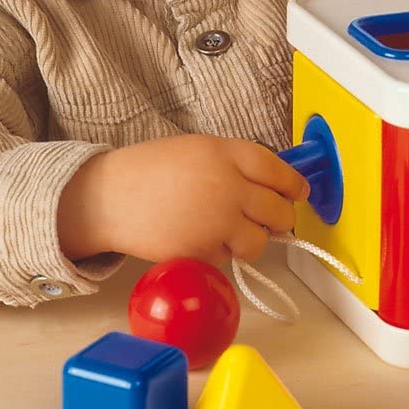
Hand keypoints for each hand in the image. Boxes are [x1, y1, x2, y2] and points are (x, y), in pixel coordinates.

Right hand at [57, 134, 309, 264]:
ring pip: (259, 242)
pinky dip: (219, 253)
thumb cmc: (151, 171)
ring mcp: (216, 222)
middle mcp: (227, 187)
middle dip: (279, 218)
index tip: (299, 192)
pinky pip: (226, 258)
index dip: (294, 184)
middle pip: (278, 210)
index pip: (279, 171)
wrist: (109, 196)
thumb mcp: (197, 150)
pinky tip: (198, 238)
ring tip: (231, 232)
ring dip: (252, 241)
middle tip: (272, 219)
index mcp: (227, 154)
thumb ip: (234, 165)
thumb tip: (272, 184)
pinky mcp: (202, 252)